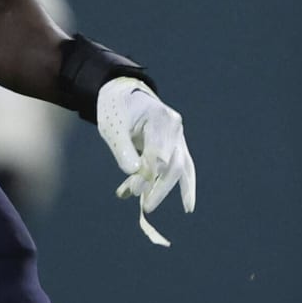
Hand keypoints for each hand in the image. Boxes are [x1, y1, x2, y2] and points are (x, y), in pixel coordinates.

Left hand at [98, 76, 194, 245]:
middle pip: (172, 164)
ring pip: (180, 168)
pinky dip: (186, 186)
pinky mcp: (178, 145)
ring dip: (166, 189)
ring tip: (155, 208)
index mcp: (159, 117)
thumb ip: (123, 150)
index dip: (146, 175)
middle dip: (158, 188)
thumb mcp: (113, 128)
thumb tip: (134, 173)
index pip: (157, 154)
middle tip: (145, 206)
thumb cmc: (116, 110)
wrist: (125, 95)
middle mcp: (174, 127)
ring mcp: (178, 136)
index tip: (131, 191)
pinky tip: (188, 206)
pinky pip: (185, 167)